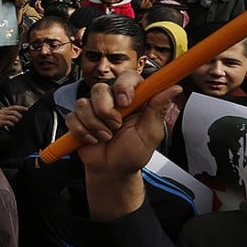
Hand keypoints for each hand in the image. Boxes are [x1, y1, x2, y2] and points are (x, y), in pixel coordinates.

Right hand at [0, 105, 26, 131]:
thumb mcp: (0, 114)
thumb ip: (7, 113)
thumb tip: (16, 115)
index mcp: (3, 109)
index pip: (14, 107)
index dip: (21, 107)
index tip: (27, 109)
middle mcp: (2, 112)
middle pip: (14, 112)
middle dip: (20, 115)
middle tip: (22, 119)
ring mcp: (1, 116)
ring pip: (12, 117)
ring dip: (16, 120)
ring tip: (18, 123)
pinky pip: (8, 122)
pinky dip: (12, 124)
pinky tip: (12, 126)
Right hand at [65, 71, 181, 219]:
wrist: (113, 170)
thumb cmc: (133, 152)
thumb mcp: (150, 133)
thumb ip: (158, 109)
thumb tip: (174, 88)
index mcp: (133, 99)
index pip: (128, 77)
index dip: (123, 86)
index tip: (125, 102)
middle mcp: (112, 101)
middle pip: (100, 88)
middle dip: (105, 110)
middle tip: (115, 126)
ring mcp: (94, 109)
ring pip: (84, 103)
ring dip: (95, 125)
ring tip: (106, 137)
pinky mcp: (78, 119)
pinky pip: (73, 117)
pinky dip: (82, 131)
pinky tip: (93, 140)